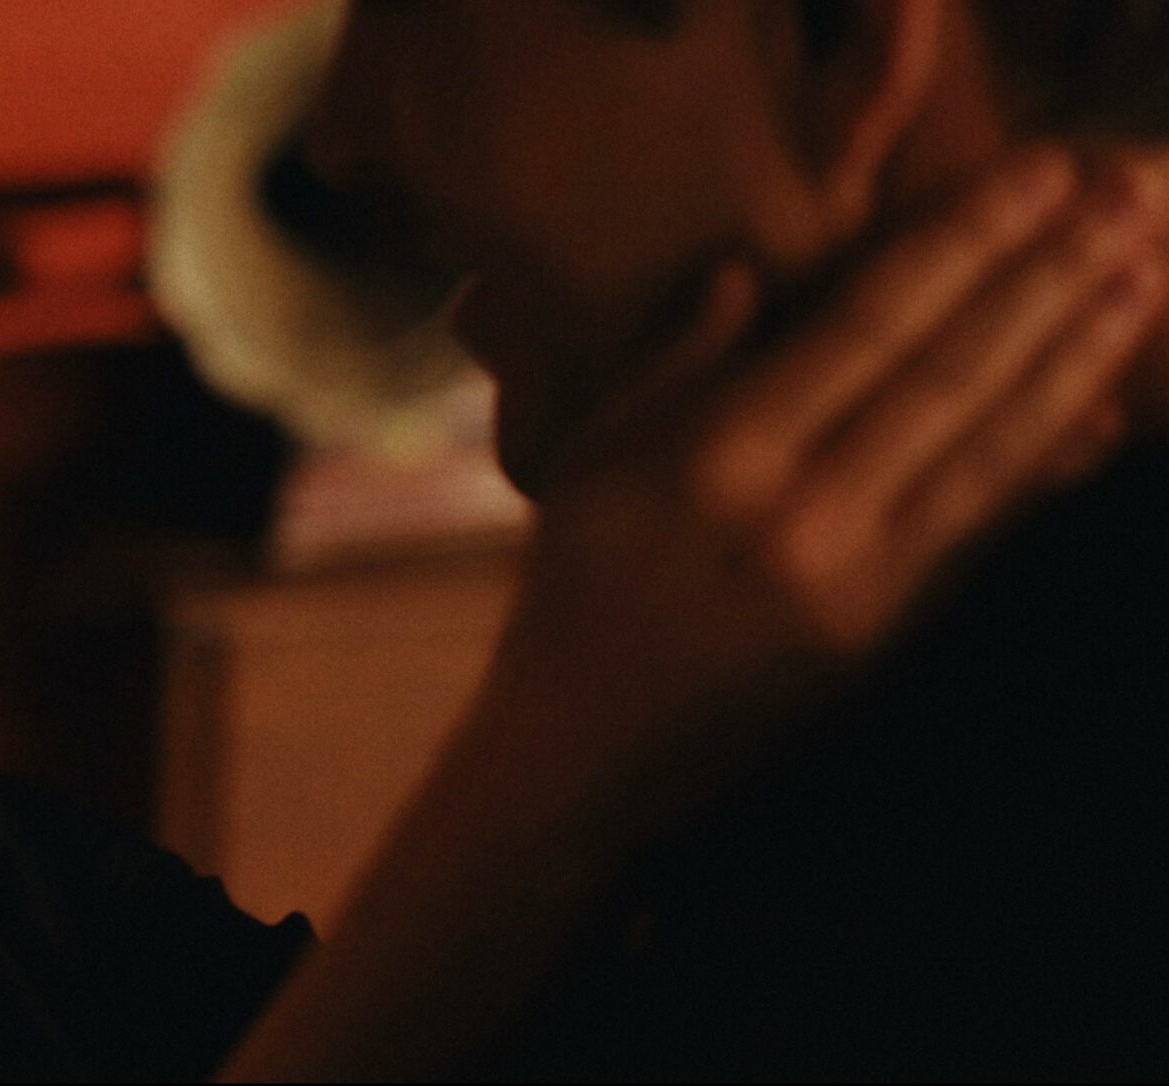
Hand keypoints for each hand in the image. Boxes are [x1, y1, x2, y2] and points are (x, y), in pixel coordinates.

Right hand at [222, 148, 1168, 1081]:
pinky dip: (1046, 464)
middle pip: (947, 377)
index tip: (1034, 177)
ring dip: (1074, 360)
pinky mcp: (884, 630)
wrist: (583, 746)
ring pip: (986, 448)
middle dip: (1045, 282)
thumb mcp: (588, 457)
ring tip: (1143, 282)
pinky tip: (1102, 411)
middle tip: (1128, 202)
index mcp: (715, 458)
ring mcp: (854, 580)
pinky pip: (981, 528)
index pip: (864, 328)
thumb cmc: (572, 586)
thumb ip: (670, 363)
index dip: (959, 246)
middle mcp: (797, 514)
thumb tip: (751, 275)